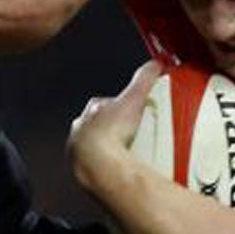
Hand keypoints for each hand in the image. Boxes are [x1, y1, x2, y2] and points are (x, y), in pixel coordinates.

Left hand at [67, 60, 162, 192]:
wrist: (97, 163)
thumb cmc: (112, 130)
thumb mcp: (134, 98)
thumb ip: (144, 78)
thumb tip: (156, 64)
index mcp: (92, 109)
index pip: (106, 102)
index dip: (121, 105)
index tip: (135, 111)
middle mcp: (81, 128)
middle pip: (99, 124)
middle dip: (114, 128)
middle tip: (133, 135)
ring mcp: (78, 150)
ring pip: (94, 146)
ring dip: (108, 148)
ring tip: (126, 155)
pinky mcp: (81, 170)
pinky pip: (95, 165)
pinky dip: (105, 165)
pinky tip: (118, 168)